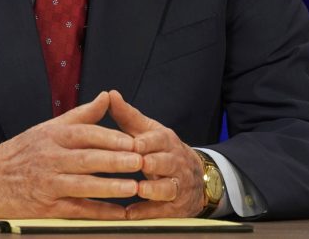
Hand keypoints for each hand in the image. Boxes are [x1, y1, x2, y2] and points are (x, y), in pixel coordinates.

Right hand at [0, 91, 142, 218]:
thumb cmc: (24, 151)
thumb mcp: (49, 127)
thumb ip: (82, 115)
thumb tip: (107, 96)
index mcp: (53, 136)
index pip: (85, 134)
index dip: (110, 137)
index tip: (133, 140)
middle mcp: (50, 158)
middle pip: (87, 159)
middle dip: (115, 161)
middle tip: (140, 161)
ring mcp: (49, 183)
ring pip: (83, 185)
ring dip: (109, 187)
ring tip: (133, 186)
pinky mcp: (47, 206)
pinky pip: (77, 210)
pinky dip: (99, 212)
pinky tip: (118, 213)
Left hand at [107, 90, 205, 218]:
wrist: (197, 177)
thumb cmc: (162, 150)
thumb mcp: (149, 131)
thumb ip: (128, 116)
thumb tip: (110, 94)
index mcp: (166, 142)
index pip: (159, 140)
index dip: (148, 142)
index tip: (135, 144)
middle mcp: (175, 162)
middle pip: (167, 162)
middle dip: (153, 163)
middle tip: (139, 164)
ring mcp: (178, 185)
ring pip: (168, 187)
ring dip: (154, 189)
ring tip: (139, 189)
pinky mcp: (175, 207)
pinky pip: (162, 211)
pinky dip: (148, 212)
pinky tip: (131, 214)